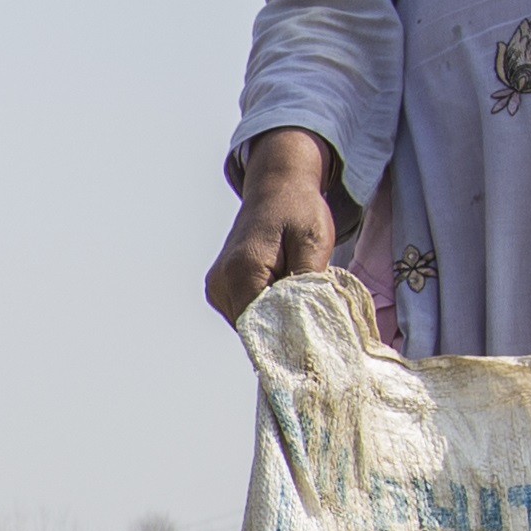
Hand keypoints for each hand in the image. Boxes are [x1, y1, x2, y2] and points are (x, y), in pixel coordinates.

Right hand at [206, 129, 341, 324]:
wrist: (276, 187)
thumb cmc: (298, 210)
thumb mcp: (313, 243)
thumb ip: (307, 286)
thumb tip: (305, 324)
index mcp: (242, 270)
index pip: (259, 328)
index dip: (287, 339)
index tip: (313, 343)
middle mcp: (220, 282)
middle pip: (253, 330)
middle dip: (283, 331)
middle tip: (314, 320)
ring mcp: (216, 286)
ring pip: (249, 326)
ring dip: (275, 322)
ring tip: (299, 301)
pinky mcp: (219, 288)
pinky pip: (245, 315)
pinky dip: (266, 314)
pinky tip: (284, 297)